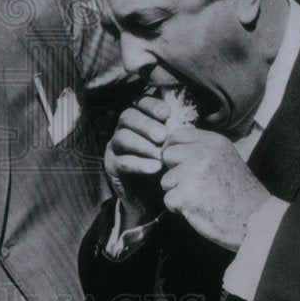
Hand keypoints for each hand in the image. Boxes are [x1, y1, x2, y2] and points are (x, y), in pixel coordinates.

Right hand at [105, 95, 171, 225]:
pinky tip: (155, 168)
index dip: (152, 105)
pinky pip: (122, 161)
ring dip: (143, 145)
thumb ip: (176, 133)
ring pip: (122, 137)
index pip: (140, 102)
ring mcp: (115, 147)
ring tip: (160, 155)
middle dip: (146, 124)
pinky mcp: (112, 165)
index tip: (167, 114)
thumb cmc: (167, 165)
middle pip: (127, 116)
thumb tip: (188, 123)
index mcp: (140, 118)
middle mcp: (124, 129)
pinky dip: (139, 164)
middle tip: (162, 136)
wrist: (153, 198)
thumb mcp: (173, 147)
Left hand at [160, 128, 270, 250]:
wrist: (255, 220)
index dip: (172, 147)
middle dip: (174, 170)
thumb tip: (171, 147)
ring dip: (177, 191)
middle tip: (191, 184)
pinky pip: (168, 199)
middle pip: (168, 155)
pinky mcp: (185, 195)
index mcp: (213, 142)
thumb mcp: (225, 159)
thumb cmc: (240, 192)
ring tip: (200, 198)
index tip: (174, 160)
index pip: (178, 134)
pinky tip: (197, 209)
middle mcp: (201, 154)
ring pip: (166, 179)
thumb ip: (202, 150)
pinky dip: (178, 207)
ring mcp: (192, 174)